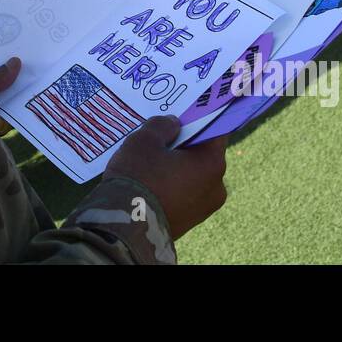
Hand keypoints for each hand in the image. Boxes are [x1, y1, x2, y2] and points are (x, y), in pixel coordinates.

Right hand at [106, 118, 227, 239]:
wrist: (125, 227)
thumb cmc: (139, 176)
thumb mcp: (145, 139)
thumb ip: (162, 125)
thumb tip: (174, 125)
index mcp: (213, 164)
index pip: (215, 131)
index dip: (199, 118)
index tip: (183, 113)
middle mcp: (217, 188)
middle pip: (202, 155)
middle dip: (183, 145)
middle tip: (159, 138)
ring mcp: (204, 209)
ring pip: (192, 175)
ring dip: (175, 166)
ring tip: (148, 162)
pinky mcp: (188, 222)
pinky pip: (183, 193)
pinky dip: (170, 185)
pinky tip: (148, 181)